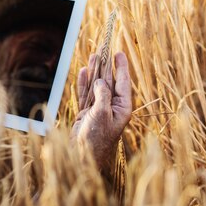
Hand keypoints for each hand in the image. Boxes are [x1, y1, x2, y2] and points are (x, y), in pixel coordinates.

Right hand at [70, 52, 131, 171]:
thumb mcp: (102, 114)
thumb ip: (103, 95)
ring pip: (96, 86)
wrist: (82, 156)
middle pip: (109, 81)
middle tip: (104, 49)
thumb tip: (101, 80)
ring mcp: (99, 109)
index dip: (121, 67)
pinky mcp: (87, 113)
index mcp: (122, 108)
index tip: (119, 53)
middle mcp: (112, 107)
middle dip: (106, 65)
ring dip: (94, 71)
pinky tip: (82, 72)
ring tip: (92, 56)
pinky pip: (85, 94)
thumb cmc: (96, 138)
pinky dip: (84, 83)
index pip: (123, 83)